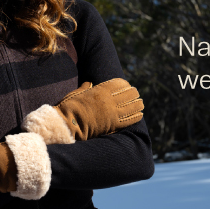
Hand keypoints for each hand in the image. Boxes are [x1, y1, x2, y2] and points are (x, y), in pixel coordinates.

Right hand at [22, 78, 143, 143]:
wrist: (68, 123)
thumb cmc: (69, 107)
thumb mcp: (77, 93)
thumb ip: (85, 88)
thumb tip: (89, 83)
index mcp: (101, 90)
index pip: (119, 84)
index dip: (125, 84)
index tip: (128, 86)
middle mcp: (109, 100)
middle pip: (128, 94)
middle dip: (133, 93)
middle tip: (136, 94)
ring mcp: (113, 112)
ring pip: (132, 106)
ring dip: (137, 104)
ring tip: (141, 104)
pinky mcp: (113, 124)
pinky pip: (129, 119)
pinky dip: (136, 116)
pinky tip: (140, 115)